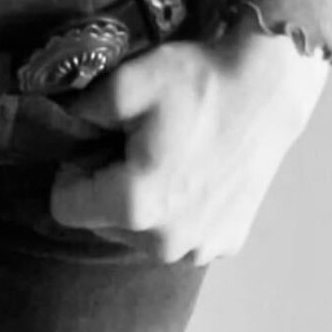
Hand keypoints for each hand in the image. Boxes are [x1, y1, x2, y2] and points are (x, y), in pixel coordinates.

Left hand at [48, 23, 330, 264]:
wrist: (267, 89)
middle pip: (102, 221)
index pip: (63, 205)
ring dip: (143, 199)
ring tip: (169, 153)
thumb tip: (64, 125)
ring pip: (140, 233)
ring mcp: (200, 249)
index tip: (99, 140)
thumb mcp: (126, 81)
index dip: (74, 166)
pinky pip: (179, 233)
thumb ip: (82, 110)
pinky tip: (197, 169)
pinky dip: (178, 208)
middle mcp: (166, 244)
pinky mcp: (226, 243)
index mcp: (135, 206)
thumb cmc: (196, 83)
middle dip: (109, 183)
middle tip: (137, 140)